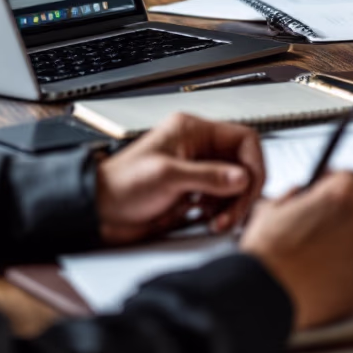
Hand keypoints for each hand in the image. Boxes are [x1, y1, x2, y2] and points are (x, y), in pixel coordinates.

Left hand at [95, 113, 264, 245]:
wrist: (99, 211)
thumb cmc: (121, 185)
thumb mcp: (167, 176)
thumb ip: (208, 176)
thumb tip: (241, 177)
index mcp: (193, 131)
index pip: (243, 139)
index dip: (253, 163)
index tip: (250, 187)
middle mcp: (198, 148)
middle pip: (243, 165)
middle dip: (243, 191)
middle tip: (233, 213)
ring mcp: (197, 170)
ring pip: (235, 185)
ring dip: (233, 205)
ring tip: (219, 221)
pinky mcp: (193, 191)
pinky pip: (222, 200)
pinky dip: (222, 212)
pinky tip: (210, 220)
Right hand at [240, 172, 352, 329]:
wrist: (262, 296)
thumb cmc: (264, 254)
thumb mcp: (271, 208)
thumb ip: (295, 196)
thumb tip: (301, 196)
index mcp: (341, 196)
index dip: (339, 186)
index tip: (330, 192)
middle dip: (343, 219)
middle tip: (319, 230)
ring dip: (345, 248)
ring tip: (315, 259)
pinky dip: (345, 275)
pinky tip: (320, 278)